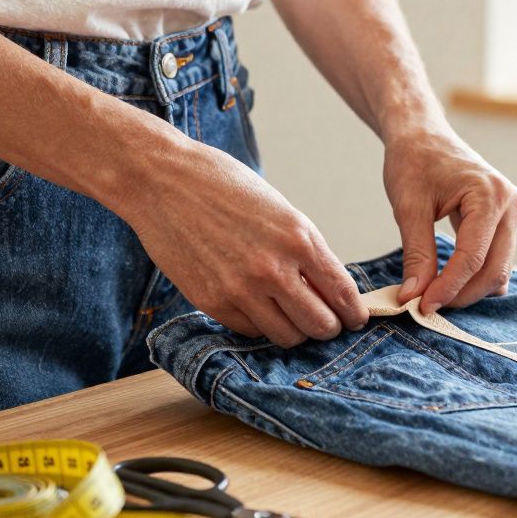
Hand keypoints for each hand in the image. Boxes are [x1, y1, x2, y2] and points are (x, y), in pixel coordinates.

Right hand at [119, 137, 366, 347]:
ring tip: (290, 317)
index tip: (354, 319)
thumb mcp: (279, 209)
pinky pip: (250, 331)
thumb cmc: (222, 185)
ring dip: (294, 331)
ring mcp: (241, 289)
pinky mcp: (212, 302)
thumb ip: (304, 250)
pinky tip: (256, 306)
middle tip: (324, 323)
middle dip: (327, 327)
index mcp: (299, 237)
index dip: (353, 313)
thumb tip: (327, 290)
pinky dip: (259, 324)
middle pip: (319, 325)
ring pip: (286, 336)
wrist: (161, 180)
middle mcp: (274, 269)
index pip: (342, 293)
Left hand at [384, 129, 516, 313]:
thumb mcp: (408, 207)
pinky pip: (495, 259)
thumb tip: (414, 297)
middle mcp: (510, 204)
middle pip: (494, 270)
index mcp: (489, 195)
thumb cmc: (413, 161)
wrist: (422, 135)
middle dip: (461, 294)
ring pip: (498, 269)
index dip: (447, 288)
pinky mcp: (505, 221)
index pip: (473, 258)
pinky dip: (474, 277)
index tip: (421, 307)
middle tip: (426, 307)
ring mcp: (512, 213)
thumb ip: (416, 254)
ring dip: (468, 289)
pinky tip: (448, 284)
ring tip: (433, 297)